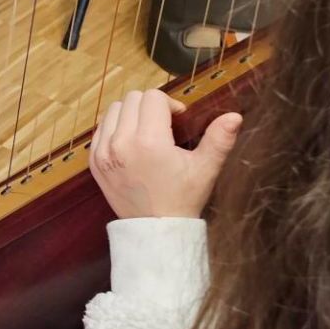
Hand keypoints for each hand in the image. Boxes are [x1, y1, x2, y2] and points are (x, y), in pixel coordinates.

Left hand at [89, 89, 243, 219]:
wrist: (157, 230)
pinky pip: (101, 127)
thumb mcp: (205, 169)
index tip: (178, 120)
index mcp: (149, 142)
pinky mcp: (94, 160)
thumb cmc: (183, 198)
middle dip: (151, 106)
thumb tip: (235, 116)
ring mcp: (103, 152)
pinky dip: (115, 127)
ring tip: (147, 132)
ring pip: (114, 109)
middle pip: (133, 99)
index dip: (169, 104)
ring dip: (131, 113)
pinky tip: (130, 142)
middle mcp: (121, 142)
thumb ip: (219, 140)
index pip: (153, 98)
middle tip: (164, 125)